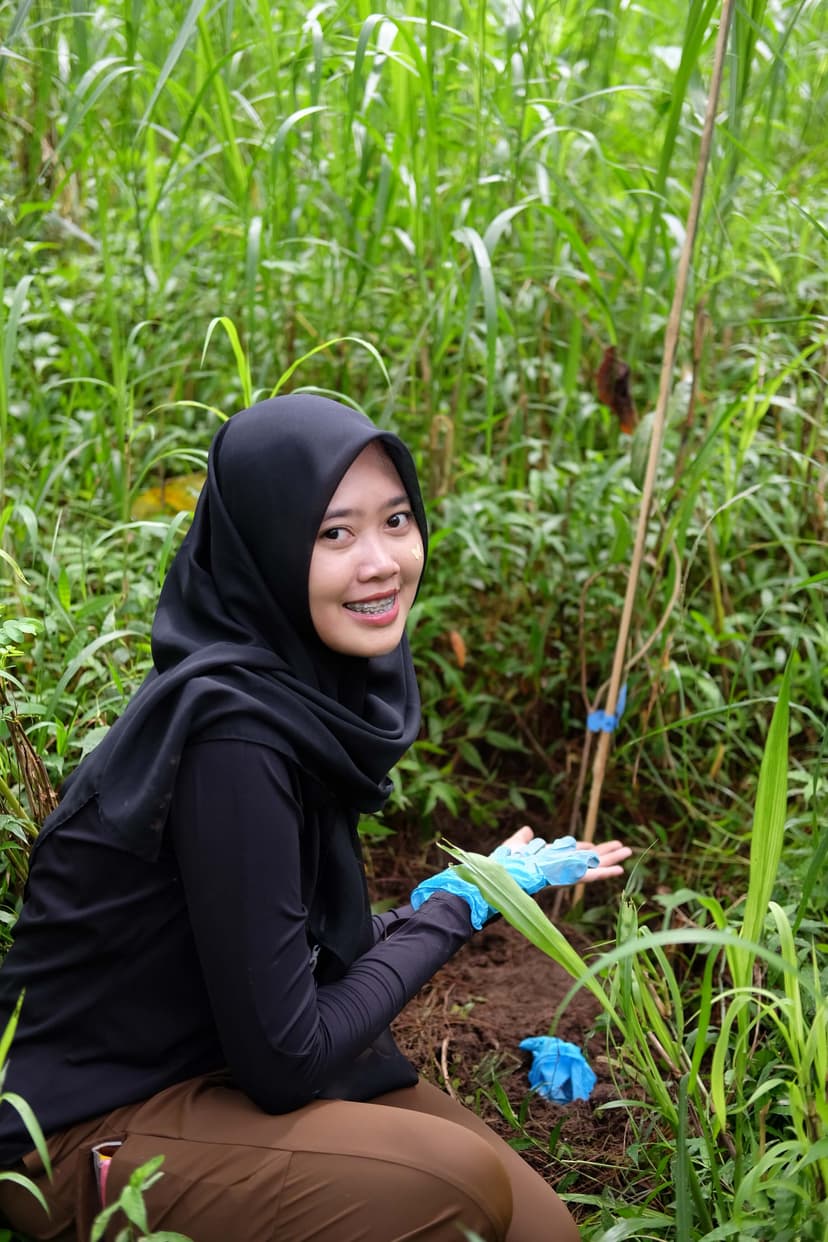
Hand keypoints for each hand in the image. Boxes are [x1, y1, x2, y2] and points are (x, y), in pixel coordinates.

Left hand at [494, 827, 630, 885]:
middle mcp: (562, 867)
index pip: (572, 854)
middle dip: (605, 853)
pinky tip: (619, 870)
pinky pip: (589, 876)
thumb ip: (522, 839)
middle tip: (623, 848)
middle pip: (588, 859)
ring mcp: (567, 873)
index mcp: (551, 859)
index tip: (593, 845)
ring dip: (611, 860)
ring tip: (628, 852)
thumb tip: (528, 831)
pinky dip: (604, 873)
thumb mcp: (516, 845)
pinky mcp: (568, 878)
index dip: (583, 848)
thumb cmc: (505, 863)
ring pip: (594, 866)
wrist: (502, 874)